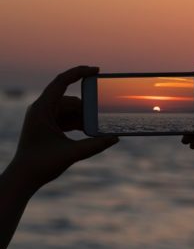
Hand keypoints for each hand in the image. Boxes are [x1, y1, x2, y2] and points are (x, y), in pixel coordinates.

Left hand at [7, 66, 118, 190]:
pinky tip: (89, 132)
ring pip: (70, 109)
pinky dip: (79, 123)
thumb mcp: (72, 153)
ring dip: (84, 117)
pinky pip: (67, 117)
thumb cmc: (41, 165)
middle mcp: (42, 109)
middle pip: (70, 99)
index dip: (79, 72)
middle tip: (102, 116)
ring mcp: (44, 117)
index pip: (61, 81)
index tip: (97, 70)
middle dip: (87, 108)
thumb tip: (115, 138)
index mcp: (42, 109)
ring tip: (96, 128)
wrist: (23, 178)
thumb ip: (95, 145)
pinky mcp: (48, 125)